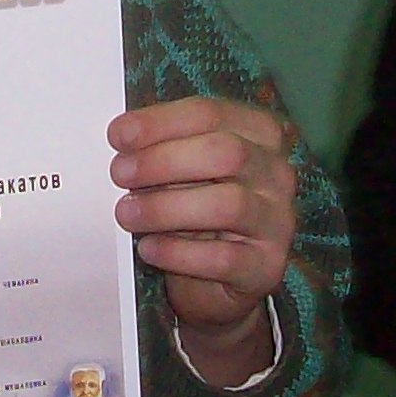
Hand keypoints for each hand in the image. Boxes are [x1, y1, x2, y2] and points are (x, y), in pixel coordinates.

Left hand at [109, 97, 298, 372]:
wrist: (218, 282)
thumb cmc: (196, 213)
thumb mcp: (181, 173)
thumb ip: (161, 151)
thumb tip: (122, 140)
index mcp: (258, 135)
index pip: (211, 114)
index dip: (160, 122)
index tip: (118, 135)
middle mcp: (276, 174)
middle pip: (226, 153)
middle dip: (163, 160)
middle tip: (119, 173)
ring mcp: (277, 221)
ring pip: (228, 205)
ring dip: (166, 207)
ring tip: (126, 214)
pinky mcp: (266, 267)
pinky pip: (223, 257)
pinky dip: (178, 252)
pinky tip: (149, 248)